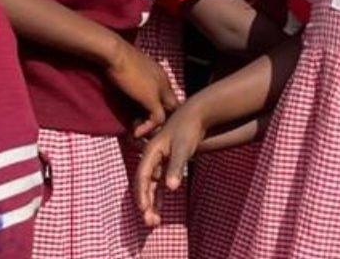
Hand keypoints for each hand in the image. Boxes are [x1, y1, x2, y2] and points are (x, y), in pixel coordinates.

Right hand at [105, 38, 178, 138]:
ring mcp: (160, 90)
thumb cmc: (116, 55)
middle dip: (163, 120)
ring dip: (154, 127)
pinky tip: (135, 132)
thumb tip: (126, 87)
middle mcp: (164, 81)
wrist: (114, 52)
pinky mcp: (152, 98)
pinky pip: (158, 119)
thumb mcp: (129, 66)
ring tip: (139, 134)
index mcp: (160, 74)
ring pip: (168, 115)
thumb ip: (133, 78)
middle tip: (146, 130)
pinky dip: (148, 128)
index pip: (168, 96)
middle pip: (173, 106)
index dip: (159, 108)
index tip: (143, 118)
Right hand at [133, 101, 207, 226]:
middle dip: (146, 204)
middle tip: (149, 223)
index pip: (142, 176)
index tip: (143, 209)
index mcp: (152, 152)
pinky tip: (160, 211)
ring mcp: (159, 162)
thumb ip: (176, 167)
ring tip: (153, 222)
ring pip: (152, 187)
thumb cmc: (189, 129)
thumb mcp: (184, 148)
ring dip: (152, 203)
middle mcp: (152, 158)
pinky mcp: (168, 164)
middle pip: (145, 184)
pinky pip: (160, 184)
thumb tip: (171, 188)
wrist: (197, 115)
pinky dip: (159, 197)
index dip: (142, 193)